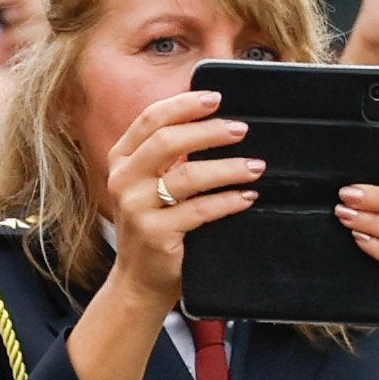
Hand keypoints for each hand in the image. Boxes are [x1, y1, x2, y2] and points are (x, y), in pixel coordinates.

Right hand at [101, 89, 255, 318]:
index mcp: (122, 159)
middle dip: (209, 132)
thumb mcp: (150, 186)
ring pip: (187, 177)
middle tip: (241, 129)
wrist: (139, 280)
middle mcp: (124, 180)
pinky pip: (200, 211)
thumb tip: (212, 123)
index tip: (216, 98)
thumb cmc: (155, 227)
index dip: (184, 105)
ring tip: (256, 166)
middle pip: (168, 142)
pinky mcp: (157, 235)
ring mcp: (138, 208)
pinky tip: (248, 197)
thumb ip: (169, 157)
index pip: (151, 120)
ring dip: (227, 168)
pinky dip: (229, 202)